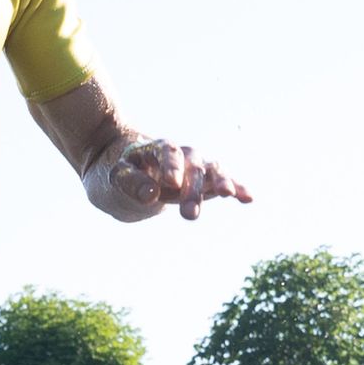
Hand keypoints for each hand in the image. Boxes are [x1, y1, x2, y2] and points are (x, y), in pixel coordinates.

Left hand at [87, 132, 249, 222]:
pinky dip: (236, 188)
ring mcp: (195, 168)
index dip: (171, 165)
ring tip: (227, 195)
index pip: (167, 151)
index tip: (171, 184)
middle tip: (189, 215)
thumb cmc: (118, 173)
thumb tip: (151, 194)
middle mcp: (181, 155)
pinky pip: (223, 183)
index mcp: (156, 148)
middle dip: (193, 188)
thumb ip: (131, 183)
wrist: (127, 174)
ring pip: (212, 171)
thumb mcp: (115, 178)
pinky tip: (249, 198)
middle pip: (193, 165)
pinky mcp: (204, 183)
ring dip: (220, 182)